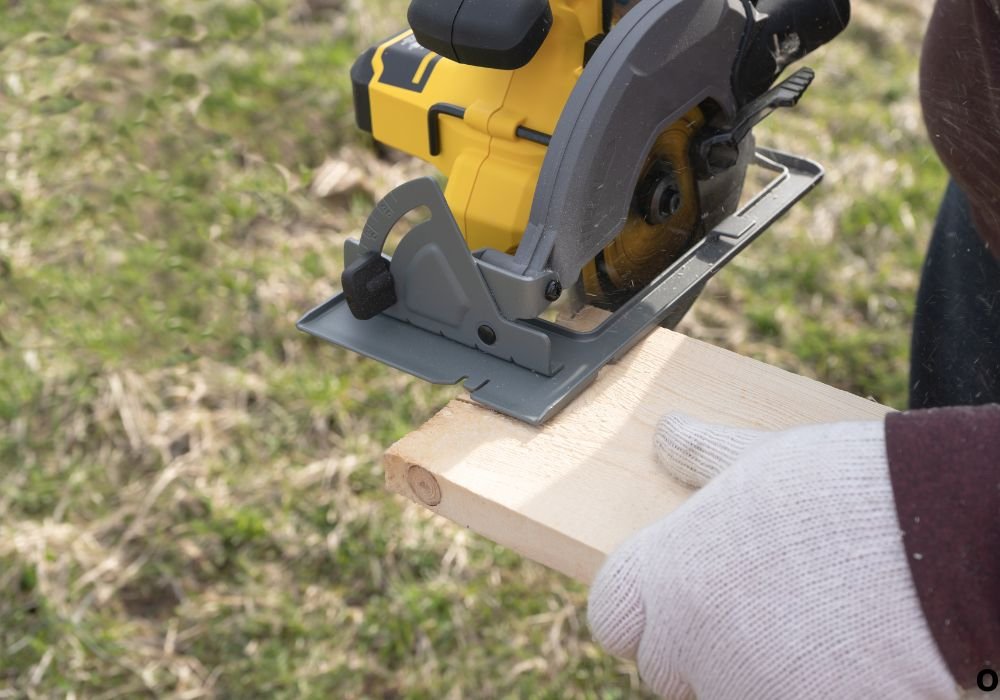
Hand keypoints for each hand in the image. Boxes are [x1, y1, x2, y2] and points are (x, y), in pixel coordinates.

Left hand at [587, 414, 956, 698]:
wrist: (937, 533)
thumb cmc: (841, 489)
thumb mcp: (755, 460)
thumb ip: (698, 457)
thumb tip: (666, 432)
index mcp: (662, 576)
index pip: (612, 618)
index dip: (646, 608)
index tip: (681, 597)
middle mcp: (687, 643)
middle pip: (666, 666)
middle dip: (702, 645)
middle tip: (761, 605)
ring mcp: (742, 690)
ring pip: (724, 693)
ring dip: (754, 674)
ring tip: (810, 625)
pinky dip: (808, 692)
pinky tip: (844, 658)